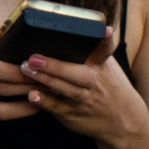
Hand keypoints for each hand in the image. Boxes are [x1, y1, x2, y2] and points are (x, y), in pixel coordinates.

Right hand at [0, 12, 36, 118]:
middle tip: (53, 82)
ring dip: (26, 104)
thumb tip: (19, 31)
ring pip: (1, 109)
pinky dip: (11, 111)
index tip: (41, 66)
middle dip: (30, 87)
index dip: (21, 70)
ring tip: (46, 98)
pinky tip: (26, 105)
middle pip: (3, 89)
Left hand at [22, 30, 148, 146]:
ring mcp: (84, 99)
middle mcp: (95, 82)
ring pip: (65, 89)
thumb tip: (65, 27)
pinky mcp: (73, 114)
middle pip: (77, 74)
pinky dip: (44, 102)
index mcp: (102, 65)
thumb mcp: (106, 67)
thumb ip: (91, 50)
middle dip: (56, 66)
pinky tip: (31, 96)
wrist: (124, 121)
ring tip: (25, 69)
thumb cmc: (107, 86)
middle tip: (33, 57)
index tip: (105, 30)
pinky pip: (57, 108)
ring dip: (45, 79)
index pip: (106, 49)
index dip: (106, 39)